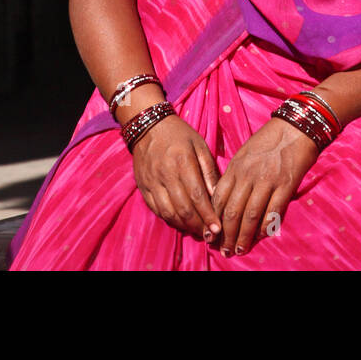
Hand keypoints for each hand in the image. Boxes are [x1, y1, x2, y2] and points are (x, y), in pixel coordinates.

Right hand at [129, 109, 222, 241]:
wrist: (148, 126)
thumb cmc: (179, 135)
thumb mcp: (200, 145)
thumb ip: (209, 171)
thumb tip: (217, 197)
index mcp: (182, 161)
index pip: (197, 195)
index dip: (208, 215)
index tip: (218, 229)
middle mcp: (165, 173)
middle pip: (182, 208)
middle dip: (198, 225)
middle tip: (209, 235)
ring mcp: (151, 181)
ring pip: (168, 212)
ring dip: (184, 226)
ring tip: (197, 230)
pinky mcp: (143, 186)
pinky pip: (156, 209)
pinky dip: (169, 219)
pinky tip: (180, 222)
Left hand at [210, 117, 317, 256]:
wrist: (295, 127)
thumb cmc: (268, 141)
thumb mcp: (244, 155)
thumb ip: (234, 176)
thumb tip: (225, 200)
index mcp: (235, 168)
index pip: (219, 200)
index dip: (213, 221)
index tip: (211, 235)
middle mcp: (248, 176)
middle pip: (232, 212)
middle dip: (226, 235)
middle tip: (223, 250)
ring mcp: (267, 181)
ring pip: (250, 216)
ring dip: (243, 237)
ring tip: (239, 250)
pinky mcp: (286, 185)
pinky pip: (272, 212)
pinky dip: (265, 227)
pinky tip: (260, 236)